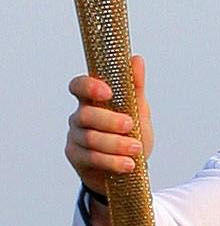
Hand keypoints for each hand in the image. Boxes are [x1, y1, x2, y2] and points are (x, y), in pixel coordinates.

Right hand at [65, 55, 152, 225]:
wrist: (128, 167)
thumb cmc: (131, 133)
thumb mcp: (138, 110)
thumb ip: (135, 87)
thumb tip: (136, 59)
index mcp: (93, 100)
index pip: (78, 86)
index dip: (88, 86)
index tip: (108, 92)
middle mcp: (80, 116)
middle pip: (85, 115)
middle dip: (109, 121)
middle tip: (130, 125)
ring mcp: (75, 137)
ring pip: (89, 138)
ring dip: (116, 144)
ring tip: (136, 149)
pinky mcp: (76, 156)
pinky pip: (90, 158)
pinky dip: (112, 161)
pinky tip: (128, 164)